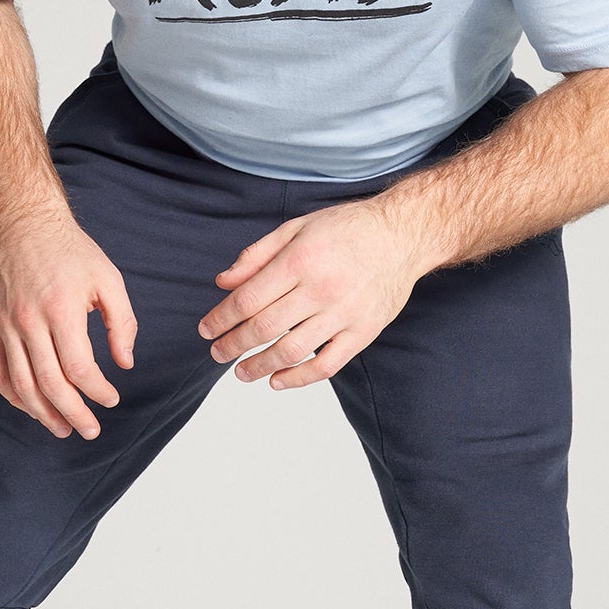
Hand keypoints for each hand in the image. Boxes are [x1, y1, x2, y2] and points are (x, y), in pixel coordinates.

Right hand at [0, 212, 136, 437]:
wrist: (25, 227)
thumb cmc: (71, 252)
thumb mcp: (109, 280)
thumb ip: (122, 323)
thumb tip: (125, 363)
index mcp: (60, 309)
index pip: (78, 367)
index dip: (97, 391)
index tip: (111, 399)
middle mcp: (28, 321)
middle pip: (50, 384)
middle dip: (72, 414)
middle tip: (90, 431)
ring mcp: (6, 327)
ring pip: (21, 385)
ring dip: (43, 414)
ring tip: (63, 429)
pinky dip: (15, 397)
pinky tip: (33, 408)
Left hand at [199, 199, 426, 389]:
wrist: (403, 236)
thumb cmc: (346, 229)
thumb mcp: (296, 228)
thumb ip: (257, 255)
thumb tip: (223, 282)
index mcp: (300, 260)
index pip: (248, 299)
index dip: (221, 318)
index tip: (206, 329)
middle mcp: (321, 289)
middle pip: (264, 328)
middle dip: (232, 345)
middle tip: (216, 353)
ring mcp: (344, 314)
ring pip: (291, 351)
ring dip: (259, 366)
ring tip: (241, 372)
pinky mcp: (363, 332)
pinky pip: (327, 366)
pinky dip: (298, 378)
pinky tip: (277, 380)